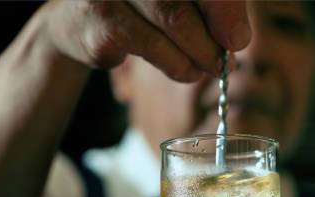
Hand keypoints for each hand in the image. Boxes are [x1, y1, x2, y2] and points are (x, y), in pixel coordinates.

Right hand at [42, 0, 249, 80]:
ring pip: (176, 21)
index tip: (238, 39)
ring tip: (209, 68)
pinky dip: (178, 66)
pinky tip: (186, 72)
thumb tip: (237, 38)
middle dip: (215, 36)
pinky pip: (155, 47)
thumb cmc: (141, 7)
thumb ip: (211, 9)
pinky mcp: (102, 19)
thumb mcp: (178, 1)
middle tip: (226, 62)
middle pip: (187, 0)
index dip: (226, 7)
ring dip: (200, 54)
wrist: (77, 22)